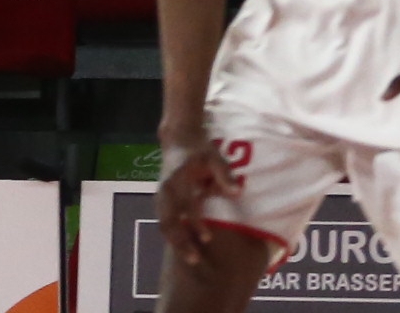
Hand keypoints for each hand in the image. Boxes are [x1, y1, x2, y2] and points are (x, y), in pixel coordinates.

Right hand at [157, 137, 243, 261]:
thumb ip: (225, 174)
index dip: (195, 223)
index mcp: (176, 180)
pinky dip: (174, 236)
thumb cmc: (200, 151)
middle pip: (167, 220)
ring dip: (176, 241)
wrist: (179, 140)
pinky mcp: (163, 201)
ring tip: (191, 259)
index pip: (184, 206)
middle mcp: (165, 191)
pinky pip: (165, 222)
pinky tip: (186, 248)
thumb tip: (237, 192)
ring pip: (164, 224)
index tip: (208, 239)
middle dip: (179, 241)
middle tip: (194, 260)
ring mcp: (162, 197)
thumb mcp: (214, 157)